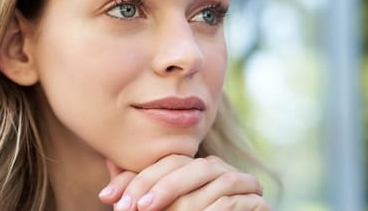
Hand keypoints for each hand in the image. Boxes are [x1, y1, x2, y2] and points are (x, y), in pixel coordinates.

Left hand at [98, 155, 268, 210]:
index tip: (114, 202)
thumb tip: (108, 171)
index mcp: (196, 168)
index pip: (168, 162)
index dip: (140, 180)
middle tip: (139, 209)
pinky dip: (215, 210)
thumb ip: (138, 190)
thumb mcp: (158, 210)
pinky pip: (236, 200)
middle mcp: (220, 170)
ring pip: (217, 181)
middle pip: (192, 166)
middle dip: (163, 188)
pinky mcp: (259, 203)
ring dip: (189, 202)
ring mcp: (243, 184)